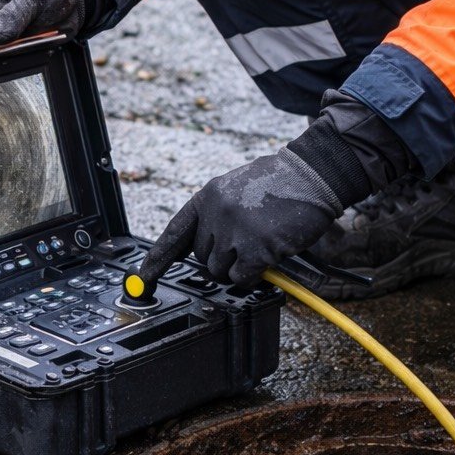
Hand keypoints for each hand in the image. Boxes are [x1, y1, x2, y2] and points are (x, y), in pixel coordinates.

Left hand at [132, 100, 398, 286]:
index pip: (175, 233)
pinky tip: (269, 254)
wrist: (311, 175)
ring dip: (238, 267)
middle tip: (247, 241)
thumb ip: (216, 217)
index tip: (143, 279)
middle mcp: (215, 213)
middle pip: (201, 258)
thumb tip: (206, 253)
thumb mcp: (236, 191)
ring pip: (220, 271)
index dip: (157, 259)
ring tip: (260, 243)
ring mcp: (234, 231)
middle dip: (222, 258)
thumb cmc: (278, 185)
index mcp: (207, 197)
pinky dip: (254, 274)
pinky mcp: (255, 248)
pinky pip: (242, 278)